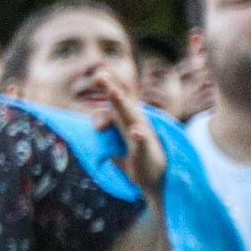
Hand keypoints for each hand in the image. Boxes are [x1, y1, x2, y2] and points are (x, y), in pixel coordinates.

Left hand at [96, 69, 166, 193]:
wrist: (153, 177)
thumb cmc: (134, 155)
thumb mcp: (115, 138)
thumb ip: (105, 125)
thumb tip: (97, 120)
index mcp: (128, 120)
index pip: (119, 100)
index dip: (110, 86)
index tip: (100, 73)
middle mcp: (135, 124)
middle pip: (123, 103)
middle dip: (112, 88)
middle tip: (100, 75)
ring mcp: (141, 137)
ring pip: (131, 117)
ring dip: (120, 104)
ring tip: (111, 91)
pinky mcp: (145, 152)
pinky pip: (142, 143)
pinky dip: (139, 136)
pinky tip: (136, 131)